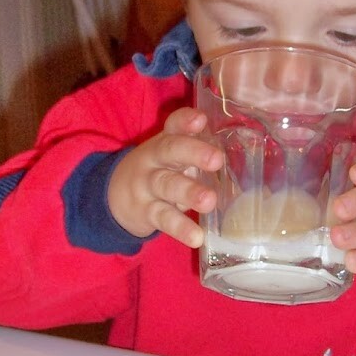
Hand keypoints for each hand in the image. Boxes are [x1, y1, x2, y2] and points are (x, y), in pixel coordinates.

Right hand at [107, 108, 222, 247]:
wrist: (113, 198)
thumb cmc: (158, 172)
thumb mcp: (171, 157)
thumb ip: (197, 152)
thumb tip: (242, 158)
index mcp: (165, 142)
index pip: (174, 125)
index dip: (186, 121)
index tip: (201, 119)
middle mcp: (154, 159)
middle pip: (170, 150)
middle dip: (194, 153)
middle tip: (217, 160)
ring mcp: (148, 185)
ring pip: (168, 185)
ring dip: (189, 192)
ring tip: (210, 201)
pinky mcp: (146, 212)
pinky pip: (164, 219)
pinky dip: (181, 229)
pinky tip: (197, 237)